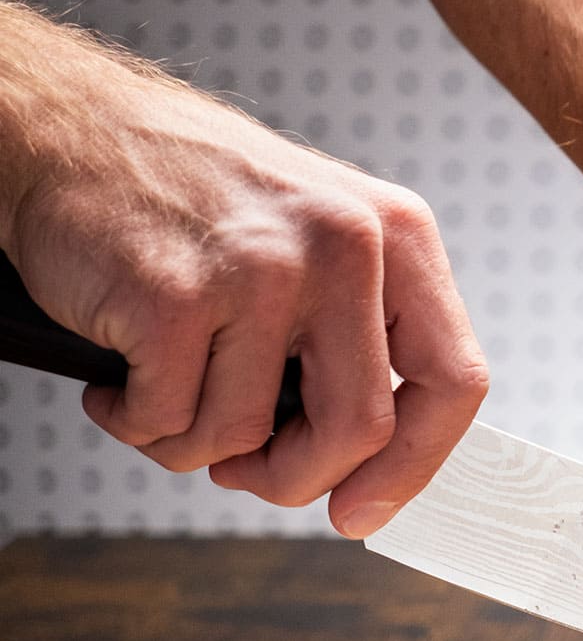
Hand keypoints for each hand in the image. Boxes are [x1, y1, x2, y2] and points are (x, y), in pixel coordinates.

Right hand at [2, 54, 487, 537]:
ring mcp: (263, 270)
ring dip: (196, 448)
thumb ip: (362, 331)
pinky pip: (169, 423)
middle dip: (296, 478)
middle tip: (247, 472)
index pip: (454, 379)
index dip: (414, 465)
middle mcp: (346, 246)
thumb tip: (377, 461)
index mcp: (398, 234)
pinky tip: (119, 383)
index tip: (364, 508)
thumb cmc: (196, 199)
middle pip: (360, 431)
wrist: (70, 132)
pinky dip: (135, 424)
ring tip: (164, 396)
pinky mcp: (176, 297)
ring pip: (250, 438)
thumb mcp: (320, 237)